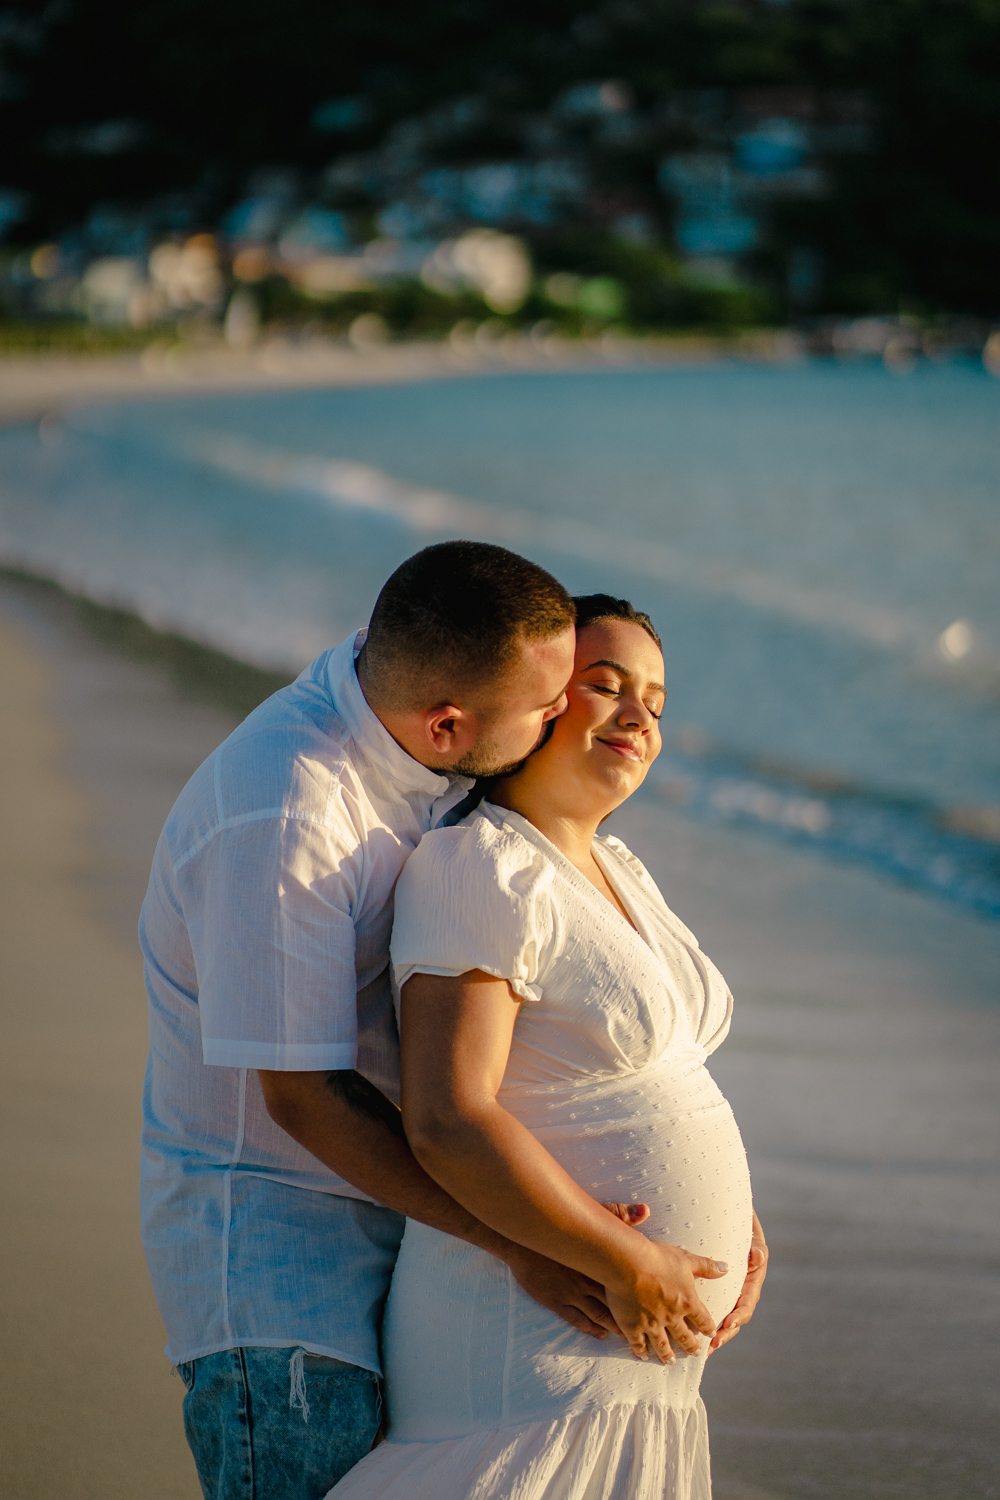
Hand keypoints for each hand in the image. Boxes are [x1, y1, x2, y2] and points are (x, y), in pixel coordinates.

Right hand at [504, 1201, 649, 1338]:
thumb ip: (619, 1214)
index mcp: (598, 1261)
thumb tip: (645, 1210)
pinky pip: (577, 1319)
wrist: (522, 1239)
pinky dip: (591, 1328)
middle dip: (633, 1317)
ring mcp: (571, 1293)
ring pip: (598, 1315)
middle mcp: (587, 1280)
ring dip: (615, 1326)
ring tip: (630, 1337)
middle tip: (649, 1329)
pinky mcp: (556, 1301)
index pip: (625, 1282)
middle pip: (615, 1303)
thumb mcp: (591, 1214)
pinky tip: (602, 1334)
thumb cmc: (558, 1223)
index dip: (642, 1295)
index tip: (657, 1304)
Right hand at [604, 1240, 727, 1363]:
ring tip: (670, 1362)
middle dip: (691, 1346)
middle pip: (684, 1337)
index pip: (702, 1320)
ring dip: (667, 1355)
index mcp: (687, 1302)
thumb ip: (706, 1266)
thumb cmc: (658, 1257)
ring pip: (662, 1345)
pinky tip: (643, 1356)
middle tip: (695, 1354)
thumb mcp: (686, 1259)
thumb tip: (726, 1268)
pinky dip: (641, 1351)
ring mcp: (652, 1324)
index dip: (708, 1327)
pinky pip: (638, 1343)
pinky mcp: (632, 1326)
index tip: (710, 1333)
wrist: (628, 1262)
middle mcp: (672, 1317)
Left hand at [707, 1211, 767, 1356]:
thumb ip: (757, 1249)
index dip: (737, 1317)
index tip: (728, 1323)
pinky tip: (689, 1335)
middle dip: (723, 1334)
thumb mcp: (753, 1241)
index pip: (745, 1306)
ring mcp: (728, 1298)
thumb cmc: (745, 1236)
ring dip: (712, 1335)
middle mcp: (740, 1296)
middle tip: (712, 1344)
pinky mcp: (716, 1296)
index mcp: (750, 1287)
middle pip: (733, 1321)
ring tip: (702, 1350)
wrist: (736, 1232)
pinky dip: (701, 1324)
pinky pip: (709, 1312)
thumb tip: (757, 1256)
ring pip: (721, 1320)